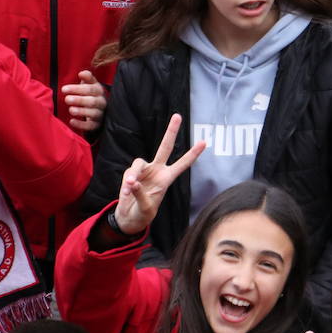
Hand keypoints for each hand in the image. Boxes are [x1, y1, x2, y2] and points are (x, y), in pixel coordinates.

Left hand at [61, 70, 106, 132]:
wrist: (100, 108)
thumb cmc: (91, 93)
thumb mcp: (90, 84)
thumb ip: (87, 77)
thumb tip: (82, 73)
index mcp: (99, 90)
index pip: (90, 89)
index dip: (77, 89)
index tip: (64, 89)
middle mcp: (102, 102)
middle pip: (92, 101)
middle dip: (79, 100)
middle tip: (66, 99)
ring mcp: (100, 114)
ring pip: (93, 113)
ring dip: (81, 111)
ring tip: (70, 110)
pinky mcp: (97, 124)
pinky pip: (91, 126)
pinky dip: (81, 124)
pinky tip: (72, 121)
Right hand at [113, 115, 205, 234]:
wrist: (129, 216)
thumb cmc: (143, 213)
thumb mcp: (146, 208)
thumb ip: (141, 195)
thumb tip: (134, 182)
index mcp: (166, 179)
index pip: (182, 164)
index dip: (193, 154)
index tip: (204, 142)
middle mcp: (157, 170)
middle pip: (165, 147)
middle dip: (171, 131)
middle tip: (177, 116)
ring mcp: (144, 170)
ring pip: (139, 163)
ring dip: (134, 174)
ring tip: (130, 187)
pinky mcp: (131, 173)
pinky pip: (129, 173)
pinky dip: (127, 183)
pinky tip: (127, 192)